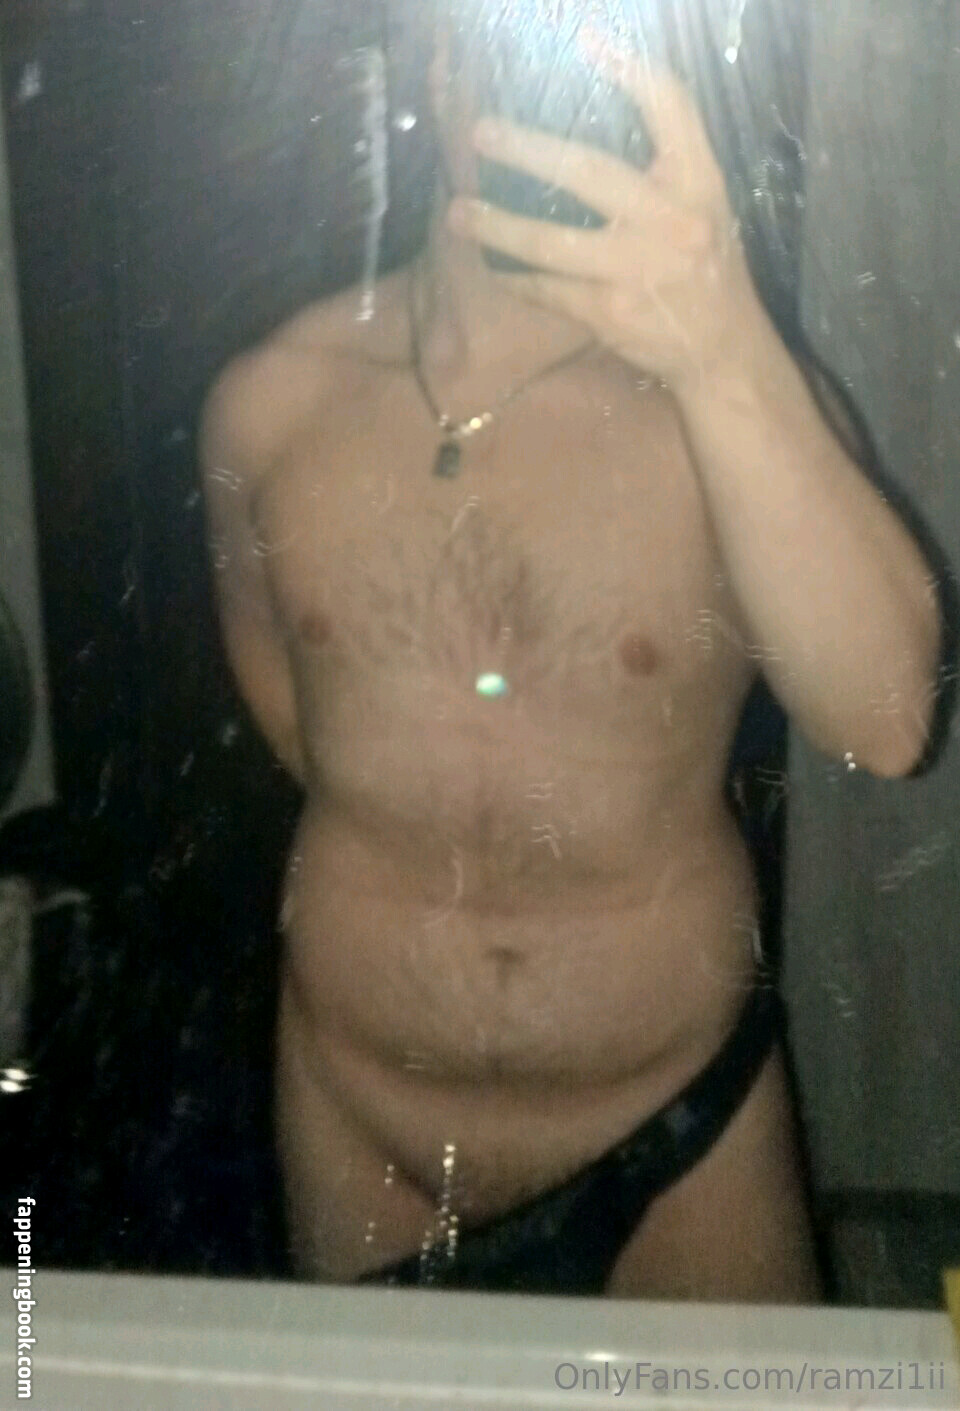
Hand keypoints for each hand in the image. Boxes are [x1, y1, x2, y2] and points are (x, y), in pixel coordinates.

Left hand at [447, 35, 766, 390]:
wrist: (723, 349)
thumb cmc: (705, 268)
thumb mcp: (704, 204)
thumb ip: (663, 165)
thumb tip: (588, 126)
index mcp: (698, 181)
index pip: (670, 107)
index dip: (631, 70)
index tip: (586, 38)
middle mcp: (669, 220)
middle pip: (589, 170)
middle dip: (528, 150)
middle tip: (480, 133)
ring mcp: (636, 269)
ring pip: (551, 243)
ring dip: (498, 227)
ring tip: (457, 213)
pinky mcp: (610, 312)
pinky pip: (548, 290)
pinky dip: (518, 280)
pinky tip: (493, 269)